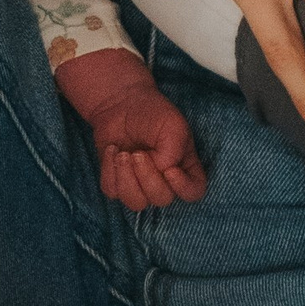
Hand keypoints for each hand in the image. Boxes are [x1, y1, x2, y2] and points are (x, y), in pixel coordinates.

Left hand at [54, 47, 206, 211]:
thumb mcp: (172, 125)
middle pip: (162, 199)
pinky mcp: (117, 182)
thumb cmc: (152, 112)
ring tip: (122, 154)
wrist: (120, 102)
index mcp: (184, 165)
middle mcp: (164, 180)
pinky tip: (112, 151)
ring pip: (136, 203)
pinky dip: (110, 172)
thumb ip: (174, 152)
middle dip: (148, 178)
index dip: (184, 188)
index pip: (194, 191)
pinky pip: (113, 192)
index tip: (169, 171)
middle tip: (138, 154)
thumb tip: (161, 173)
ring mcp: (140, 184)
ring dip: (126, 179)